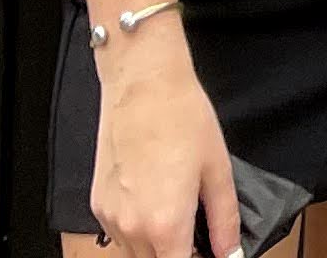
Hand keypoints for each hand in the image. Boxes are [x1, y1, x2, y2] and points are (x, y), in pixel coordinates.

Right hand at [90, 32, 243, 255]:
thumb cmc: (183, 119)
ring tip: (177, 214)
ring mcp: (110, 218)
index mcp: (165, 225)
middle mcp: (132, 229)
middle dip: (178, 255)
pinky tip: (154, 200)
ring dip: (156, 247)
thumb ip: (223, 220)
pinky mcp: (97, 204)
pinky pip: (118, 234)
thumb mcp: (218, 170)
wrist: (143, 85)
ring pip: (135, 254)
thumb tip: (229, 251)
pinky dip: (137, 230)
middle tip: (198, 235)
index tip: (208, 253)